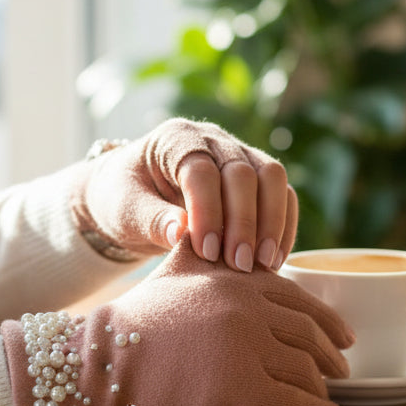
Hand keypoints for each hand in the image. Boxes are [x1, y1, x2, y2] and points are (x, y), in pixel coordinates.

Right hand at [0, 239, 353, 405]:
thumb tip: (200, 222)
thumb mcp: (168, 271)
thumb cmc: (130, 325)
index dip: (326, 320)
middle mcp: (246, 305)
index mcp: (234, 278)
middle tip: (342, 370)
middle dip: (330, 356)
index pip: (296, 298)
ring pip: (305, 372)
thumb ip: (195, 248)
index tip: (343, 336)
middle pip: (307, 334)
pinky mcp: (241, 388)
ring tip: (327, 403)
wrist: (98, 365)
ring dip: (323, 392)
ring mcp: (245, 345)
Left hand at [73, 118, 297, 270]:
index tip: (207, 252)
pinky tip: (273, 261)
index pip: (201, 170)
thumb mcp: (123, 209)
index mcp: (175, 138)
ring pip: (272, 178)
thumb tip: (180, 232)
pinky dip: (282, 227)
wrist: (133, 196)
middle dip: (245, 222)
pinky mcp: (256, 175)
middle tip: (239, 265)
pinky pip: (282, 194)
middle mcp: (212, 139)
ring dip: (272, 224)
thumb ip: (150, 219)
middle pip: (243, 172)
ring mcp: (238, 152)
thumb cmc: (123, 199)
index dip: (208, 212)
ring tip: (264, 266)